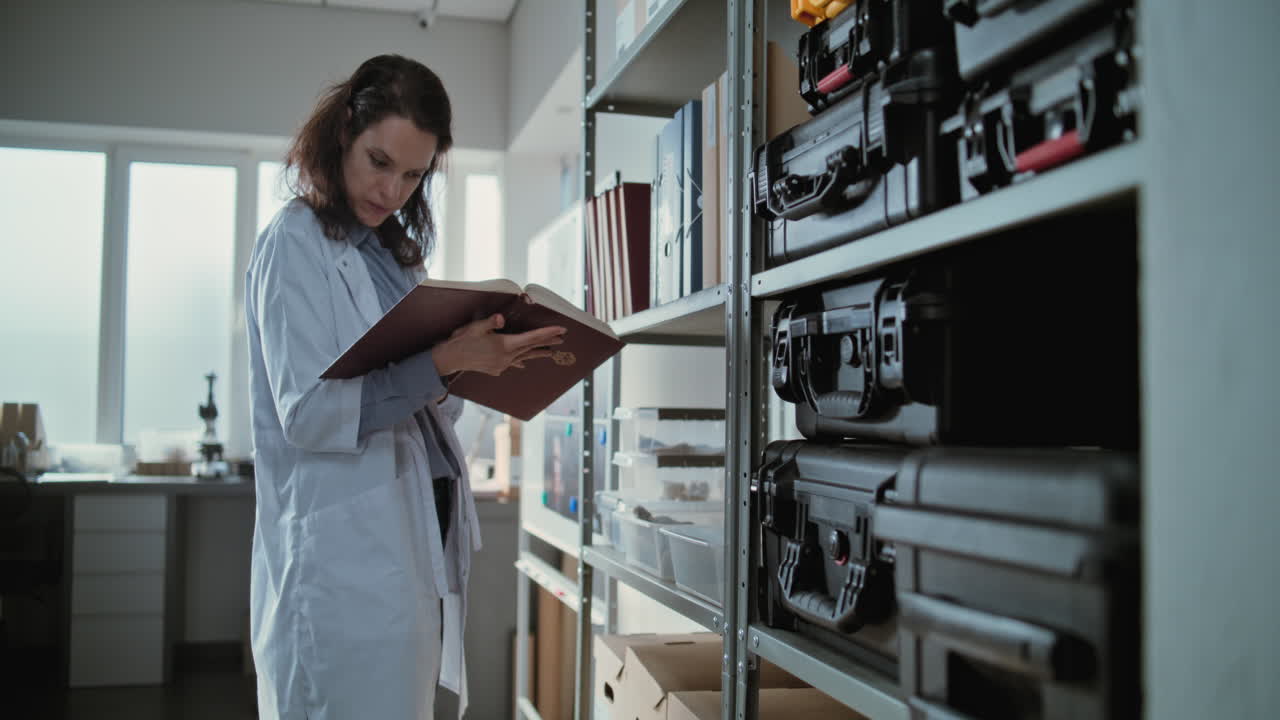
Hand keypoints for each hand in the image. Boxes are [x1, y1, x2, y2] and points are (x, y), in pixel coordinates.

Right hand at [433, 314, 566, 376]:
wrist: (449, 359)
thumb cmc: (462, 340)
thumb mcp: (476, 327)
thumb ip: (491, 322)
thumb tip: (501, 319)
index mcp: (505, 345)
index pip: (531, 338)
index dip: (548, 333)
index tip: (562, 330)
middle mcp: (506, 357)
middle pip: (531, 348)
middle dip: (547, 342)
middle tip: (562, 339)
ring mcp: (502, 365)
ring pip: (524, 357)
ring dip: (537, 353)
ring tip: (550, 352)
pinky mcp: (496, 369)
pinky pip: (513, 364)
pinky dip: (520, 361)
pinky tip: (523, 364)